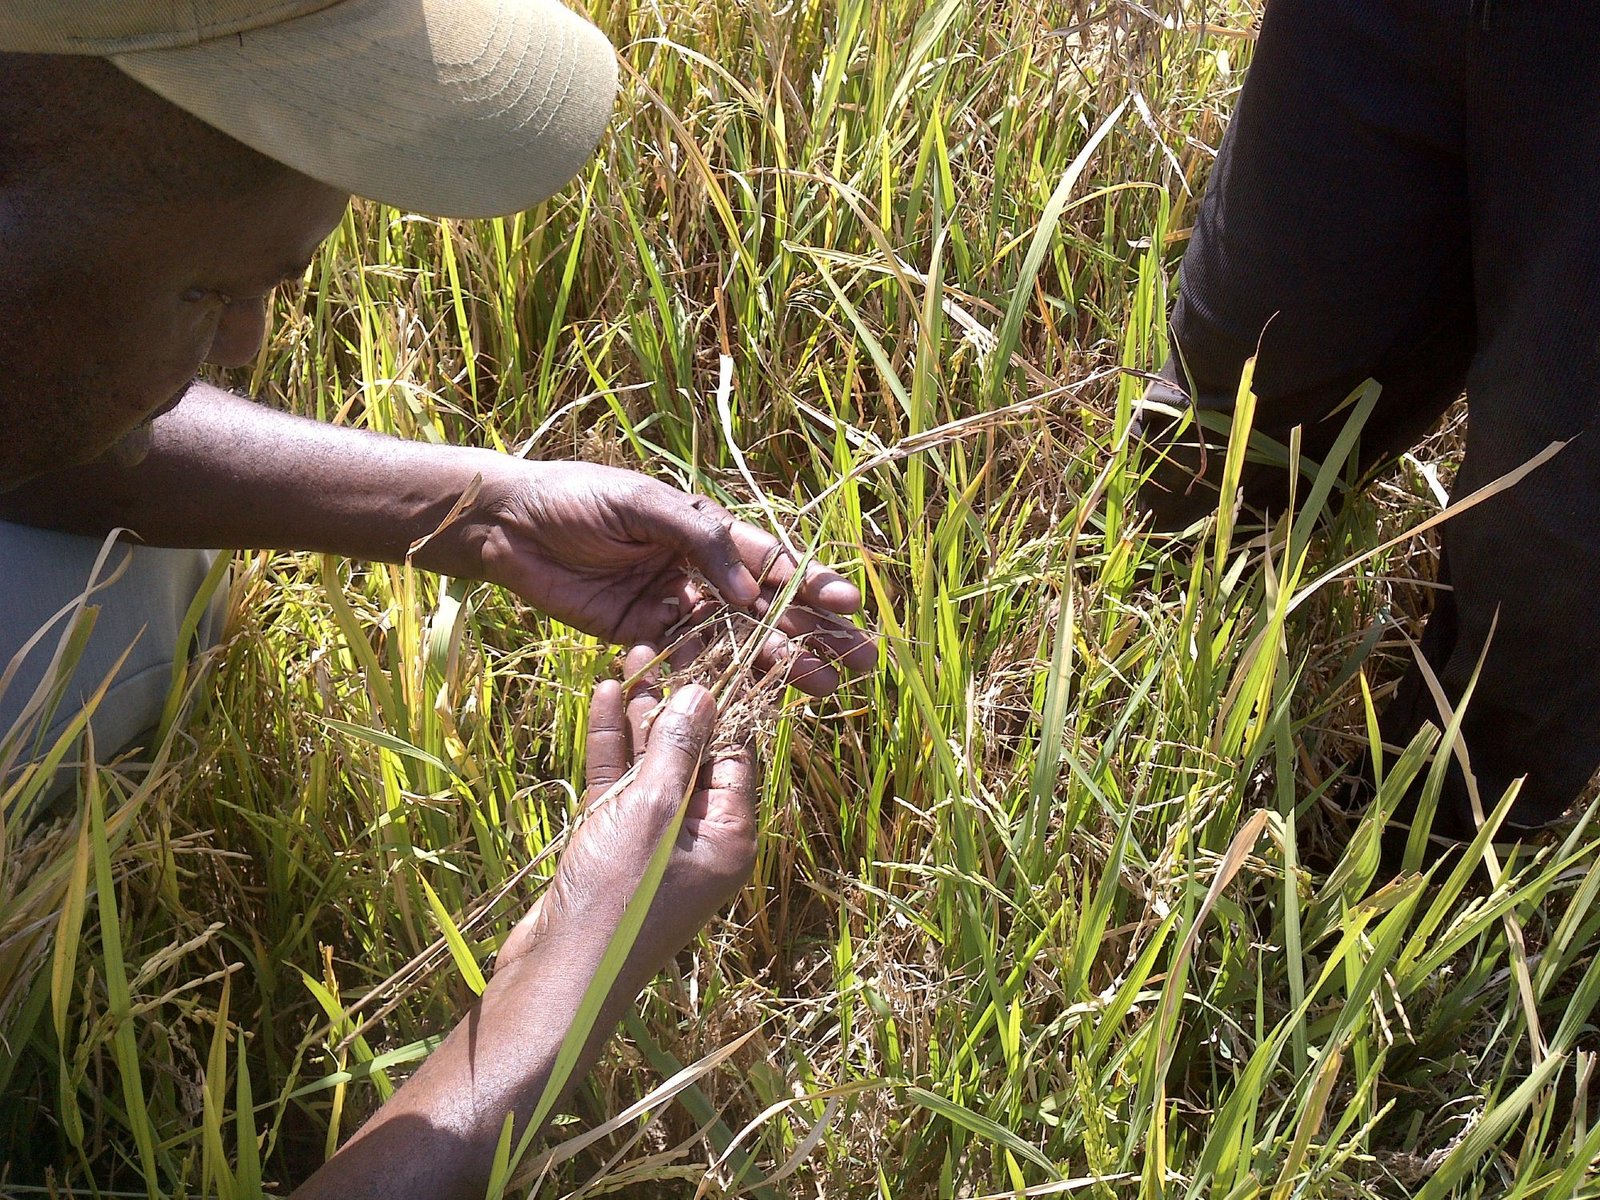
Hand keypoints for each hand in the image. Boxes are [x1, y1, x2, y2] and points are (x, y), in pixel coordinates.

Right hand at [292, 665, 755, 1199]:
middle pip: (693, 755)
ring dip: (641, 715)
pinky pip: (617, 785)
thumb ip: (677, 748)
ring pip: (651, 765)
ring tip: (631, 658)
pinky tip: (603, 697)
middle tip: (665, 644)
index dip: (722, 703)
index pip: (736, 755)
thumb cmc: (616, 899)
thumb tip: (703, 694)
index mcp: (729, 837)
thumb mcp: (653, 811)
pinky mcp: (610, 846)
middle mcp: (698, 839)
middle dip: (677, 701)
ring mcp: (652, 843)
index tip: (710, 652)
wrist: (557, 976)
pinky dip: (610, 745)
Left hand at [473, 460, 875, 695]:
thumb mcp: (642, 502)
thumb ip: (698, 538)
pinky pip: (688, 664)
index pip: (769, 561)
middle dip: (815, 632)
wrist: (507, 526)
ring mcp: (673, 609)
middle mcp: (698, 572)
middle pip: (768, 608)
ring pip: (738, 641)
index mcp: (705, 531)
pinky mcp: (641, 640)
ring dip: (782, 664)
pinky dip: (720, 680)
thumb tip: (750, 587)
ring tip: (826, 687)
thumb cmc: (576, 498)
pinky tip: (756, 697)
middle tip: (862, 660)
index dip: (809, 584)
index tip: (846, 605)